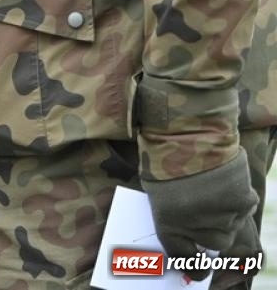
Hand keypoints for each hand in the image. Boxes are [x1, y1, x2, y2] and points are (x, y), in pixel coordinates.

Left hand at [143, 150, 259, 265]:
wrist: (185, 132)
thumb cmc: (163, 158)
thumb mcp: (157, 192)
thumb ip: (172, 219)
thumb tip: (187, 244)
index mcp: (168, 225)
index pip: (183, 258)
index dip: (191, 264)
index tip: (196, 269)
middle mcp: (198, 226)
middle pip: (215, 243)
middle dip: (211, 233)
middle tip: (205, 213)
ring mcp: (224, 216)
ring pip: (232, 226)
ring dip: (225, 214)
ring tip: (211, 190)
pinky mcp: (244, 202)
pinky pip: (245, 208)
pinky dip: (238, 199)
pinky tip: (224, 183)